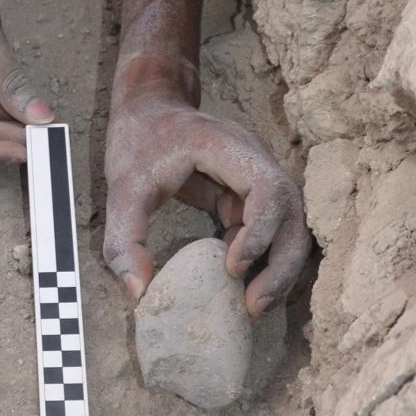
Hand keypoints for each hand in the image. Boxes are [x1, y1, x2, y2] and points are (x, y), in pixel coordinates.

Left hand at [104, 78, 308, 317]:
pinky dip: (264, 260)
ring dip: (279, 267)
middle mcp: (256, 159)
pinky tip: (244, 290)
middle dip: (281, 264)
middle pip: (293, 214)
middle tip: (254, 307)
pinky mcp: (249, 195)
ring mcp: (258, 176)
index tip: (232, 267)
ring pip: (290, 225)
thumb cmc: (139, 140)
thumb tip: (138, 293)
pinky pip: (270, 230)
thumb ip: (125, 238)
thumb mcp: (122, 187)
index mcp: (230, 148)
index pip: (269, 189)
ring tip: (254, 307)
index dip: (260, 232)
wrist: (149, 107)